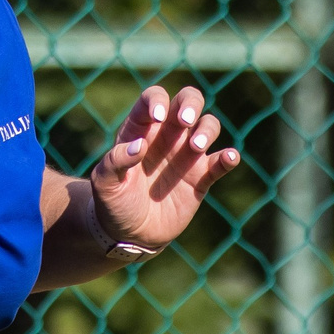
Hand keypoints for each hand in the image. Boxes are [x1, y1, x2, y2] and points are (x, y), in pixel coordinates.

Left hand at [90, 84, 240, 250]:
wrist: (130, 234)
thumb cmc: (113, 203)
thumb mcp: (104, 183)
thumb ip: (115, 161)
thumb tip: (138, 146)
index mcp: (141, 129)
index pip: (153, 99)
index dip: (157, 100)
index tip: (157, 116)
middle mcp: (167, 135)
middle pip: (188, 101)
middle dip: (190, 104)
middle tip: (185, 120)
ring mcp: (186, 155)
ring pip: (208, 125)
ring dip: (206, 130)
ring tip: (196, 148)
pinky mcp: (201, 177)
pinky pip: (220, 162)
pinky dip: (229, 157)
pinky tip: (229, 158)